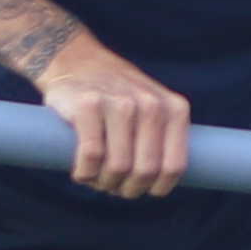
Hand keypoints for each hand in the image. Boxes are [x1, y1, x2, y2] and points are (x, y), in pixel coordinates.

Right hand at [38, 39, 192, 196]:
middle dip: (127, 188)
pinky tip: (81, 171)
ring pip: (118, 167)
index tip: (143, 189)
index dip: (157, 187)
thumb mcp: (153, 107)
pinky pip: (91, 156)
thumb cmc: (117, 97)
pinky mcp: (88, 105)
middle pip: (144, 171)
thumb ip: (165, 137)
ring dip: (103, 182)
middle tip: (113, 185)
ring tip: (95, 176)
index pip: (174, 166)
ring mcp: (120, 103)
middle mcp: (151, 105)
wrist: (76, 60)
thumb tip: (163, 183)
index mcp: (175, 109)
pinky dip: (84, 173)